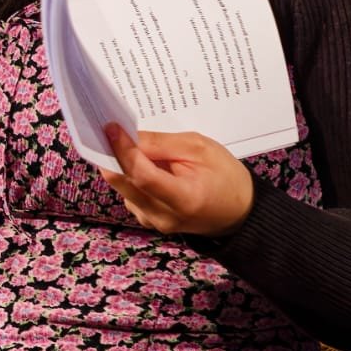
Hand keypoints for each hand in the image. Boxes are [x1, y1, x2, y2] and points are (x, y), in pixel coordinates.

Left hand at [101, 123, 254, 237]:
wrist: (239, 211)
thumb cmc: (225, 176)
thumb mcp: (200, 149)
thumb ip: (161, 144)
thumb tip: (127, 137)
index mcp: (184, 199)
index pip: (142, 175)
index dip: (123, 151)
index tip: (111, 128)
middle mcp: (163, 217)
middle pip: (125, 183)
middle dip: (114, 156)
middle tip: (110, 132)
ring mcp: (154, 222)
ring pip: (124, 189)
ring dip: (124, 167)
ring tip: (139, 150)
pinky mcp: (149, 221)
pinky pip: (130, 195)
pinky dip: (132, 178)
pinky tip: (146, 166)